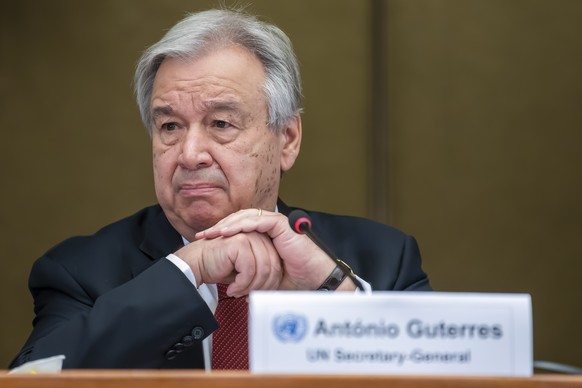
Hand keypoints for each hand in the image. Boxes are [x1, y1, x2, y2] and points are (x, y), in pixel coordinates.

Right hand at [174, 231, 281, 296]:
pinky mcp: (239, 243)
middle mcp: (257, 236)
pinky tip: (232, 288)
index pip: (277, 263)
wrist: (197, 264)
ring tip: (239, 293)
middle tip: (249, 296)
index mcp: (262, 240)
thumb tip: (275, 283)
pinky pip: (250, 270)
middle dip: (262, 287)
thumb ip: (261, 269)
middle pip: (272, 266)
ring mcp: (248, 237)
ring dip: (251, 287)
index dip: (270, 282)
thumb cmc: (220, 266)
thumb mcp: (246, 268)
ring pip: (263, 269)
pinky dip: (242, 284)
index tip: (258, 294)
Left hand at [195, 209, 350, 290]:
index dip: (222, 234)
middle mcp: (270, 227)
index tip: (207, 243)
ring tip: (211, 233)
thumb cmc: (294, 280)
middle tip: (203, 236)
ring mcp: (277, 224)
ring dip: (227, 224)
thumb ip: (250, 276)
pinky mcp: (282, 224)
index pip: (239, 228)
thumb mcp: (264, 277)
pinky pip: (258, 220)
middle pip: (239, 220)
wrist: (314, 281)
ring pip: (246, 217)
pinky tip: (227, 232)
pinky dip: (242, 224)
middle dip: (220, 226)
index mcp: (265, 236)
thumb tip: (235, 290)